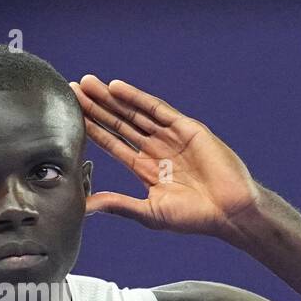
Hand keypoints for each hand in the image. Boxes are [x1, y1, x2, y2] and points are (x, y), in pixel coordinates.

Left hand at [71, 75, 259, 236]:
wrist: (229, 211)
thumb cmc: (193, 217)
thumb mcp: (149, 212)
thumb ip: (118, 205)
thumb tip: (86, 206)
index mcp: (146, 169)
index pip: (113, 143)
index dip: (93, 128)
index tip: (71, 116)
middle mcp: (156, 149)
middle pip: (119, 123)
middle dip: (96, 107)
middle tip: (72, 90)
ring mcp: (171, 137)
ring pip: (134, 113)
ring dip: (111, 98)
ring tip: (88, 83)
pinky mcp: (187, 128)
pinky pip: (157, 109)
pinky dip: (136, 97)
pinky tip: (116, 88)